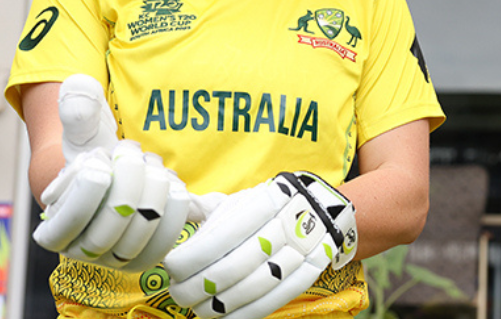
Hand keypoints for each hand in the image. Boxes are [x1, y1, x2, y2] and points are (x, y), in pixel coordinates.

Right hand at [32, 74, 191, 270]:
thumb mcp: (83, 131)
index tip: (102, 158)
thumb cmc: (94, 154)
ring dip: (155, 192)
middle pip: (112, 225)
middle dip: (130, 181)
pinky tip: (176, 186)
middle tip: (135, 154)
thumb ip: (78, 110)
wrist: (117, 179)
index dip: (89, 187)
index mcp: (55, 227)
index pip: (70, 218)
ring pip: (143, 233)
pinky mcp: (149, 254)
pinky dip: (176, 211)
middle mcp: (84, 251)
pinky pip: (167, 242)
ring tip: (153, 167)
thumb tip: (78, 86)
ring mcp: (118, 258)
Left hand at [165, 172, 356, 318]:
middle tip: (179, 291)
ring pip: (254, 286)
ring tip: (198, 307)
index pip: (222, 236)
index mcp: (268, 200)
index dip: (192, 257)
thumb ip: (208, 211)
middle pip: (235, 266)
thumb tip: (172, 215)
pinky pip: (275, 299)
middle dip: (198, 286)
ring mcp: (303, 250)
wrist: (322, 209)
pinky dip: (245, 314)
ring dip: (219, 305)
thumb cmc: (271, 206)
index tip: (172, 267)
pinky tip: (224, 318)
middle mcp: (288, 224)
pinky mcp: (311, 271)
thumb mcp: (243, 199)